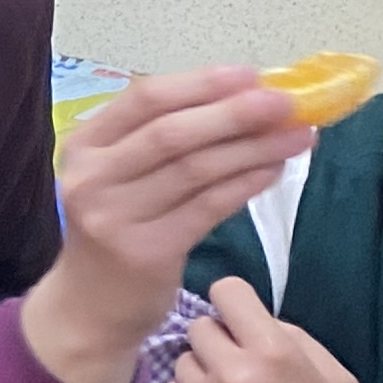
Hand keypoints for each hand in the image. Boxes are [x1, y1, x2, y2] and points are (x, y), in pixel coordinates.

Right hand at [15, 68, 318, 382]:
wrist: (90, 308)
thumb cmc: (117, 231)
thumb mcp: (120, 177)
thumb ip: (162, 141)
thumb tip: (244, 97)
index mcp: (85, 146)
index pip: (143, 99)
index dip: (199, 84)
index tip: (250, 74)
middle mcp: (93, 178)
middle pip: (171, 133)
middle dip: (235, 113)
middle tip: (286, 101)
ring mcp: (115, 217)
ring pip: (195, 169)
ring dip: (253, 148)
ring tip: (298, 134)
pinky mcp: (146, 252)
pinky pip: (207, 208)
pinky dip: (245, 185)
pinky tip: (274, 171)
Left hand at [159, 276, 377, 382]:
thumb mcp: (337, 378)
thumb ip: (295, 338)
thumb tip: (257, 320)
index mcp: (273, 352)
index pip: (227, 291)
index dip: (235, 303)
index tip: (241, 321)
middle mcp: (230, 372)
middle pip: (200, 327)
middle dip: (220, 341)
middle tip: (239, 366)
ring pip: (183, 361)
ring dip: (202, 372)